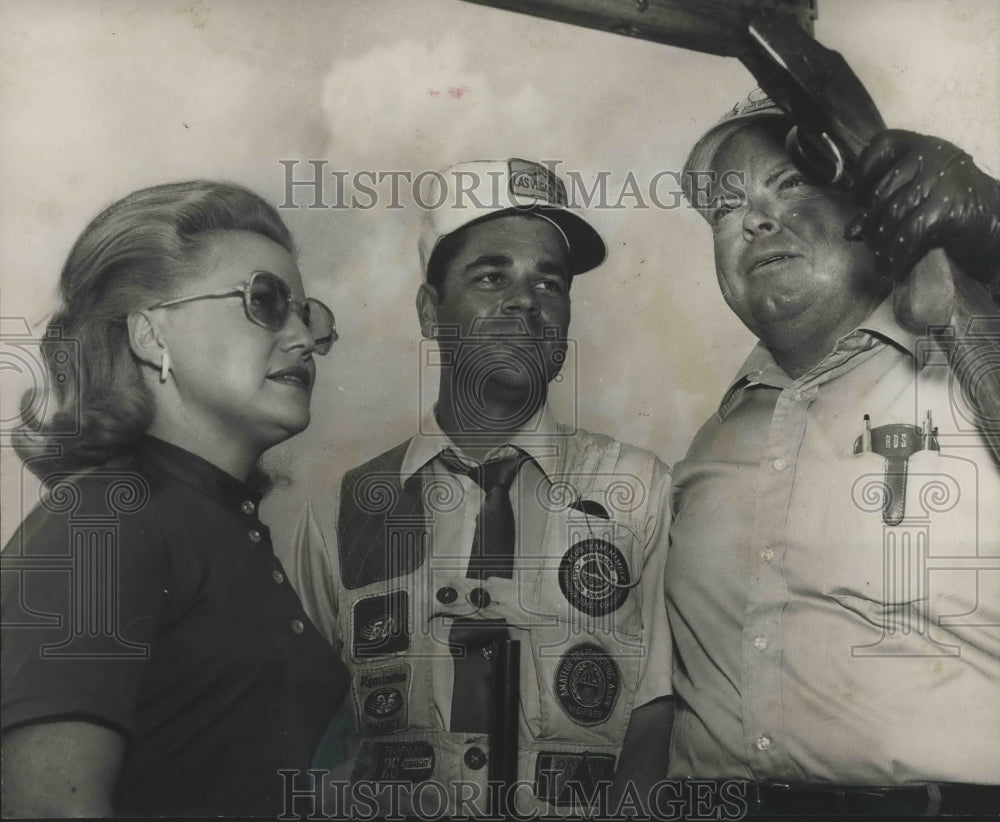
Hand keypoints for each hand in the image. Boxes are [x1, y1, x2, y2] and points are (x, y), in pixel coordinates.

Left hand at [854, 129, 999, 287]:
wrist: (997, 227)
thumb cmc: (952, 212)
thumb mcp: (917, 202)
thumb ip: (884, 208)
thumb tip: (850, 231)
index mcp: (924, 145)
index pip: (883, 144)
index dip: (865, 171)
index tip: (859, 199)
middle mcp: (933, 155)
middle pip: (882, 189)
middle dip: (870, 223)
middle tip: (869, 245)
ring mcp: (944, 177)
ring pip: (893, 213)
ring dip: (881, 244)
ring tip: (881, 262)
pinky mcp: (950, 204)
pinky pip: (911, 232)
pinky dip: (898, 254)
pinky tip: (895, 268)